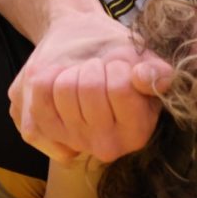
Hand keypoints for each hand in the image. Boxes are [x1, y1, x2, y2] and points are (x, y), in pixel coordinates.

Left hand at [9, 10, 173, 162]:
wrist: (85, 50)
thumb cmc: (119, 57)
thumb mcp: (147, 61)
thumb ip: (158, 72)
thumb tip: (141, 76)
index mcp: (138, 132)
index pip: (121, 88)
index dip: (118, 67)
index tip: (119, 67)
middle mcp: (106, 147)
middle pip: (90, 88)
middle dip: (94, 66)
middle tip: (98, 70)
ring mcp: (70, 141)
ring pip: (64, 88)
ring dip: (72, 70)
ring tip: (80, 75)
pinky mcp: (38, 133)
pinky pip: (38, 92)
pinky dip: (48, 75)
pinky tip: (60, 79)